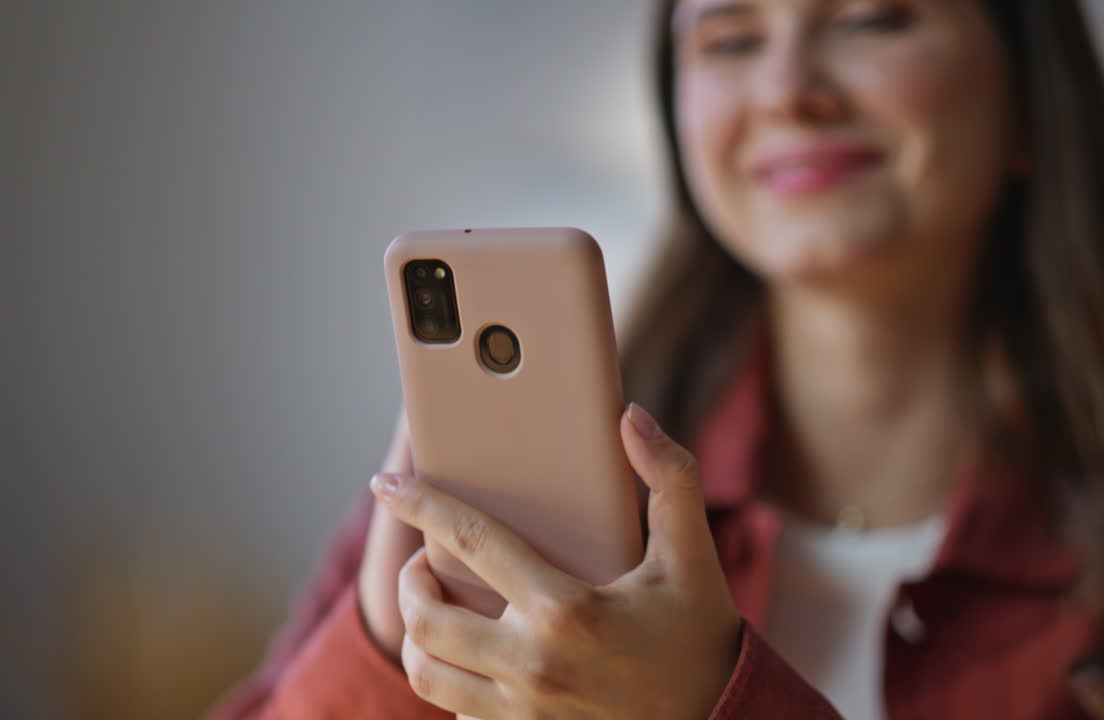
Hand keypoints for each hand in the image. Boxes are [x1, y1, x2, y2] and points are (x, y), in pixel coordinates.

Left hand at [370, 403, 741, 719]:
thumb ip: (670, 478)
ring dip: (419, 636)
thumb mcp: (693, 554)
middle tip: (428, 561)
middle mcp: (533, 664)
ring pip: (427, 674)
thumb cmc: (700, 635)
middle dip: (412, 581)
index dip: (420, 504)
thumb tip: (632, 419)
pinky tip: (475, 659)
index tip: (387, 484)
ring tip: (439, 609)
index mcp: (566, 608)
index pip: (471, 541)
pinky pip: (458, 714)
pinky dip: (454, 682)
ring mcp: (524, 713)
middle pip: (426, 618)